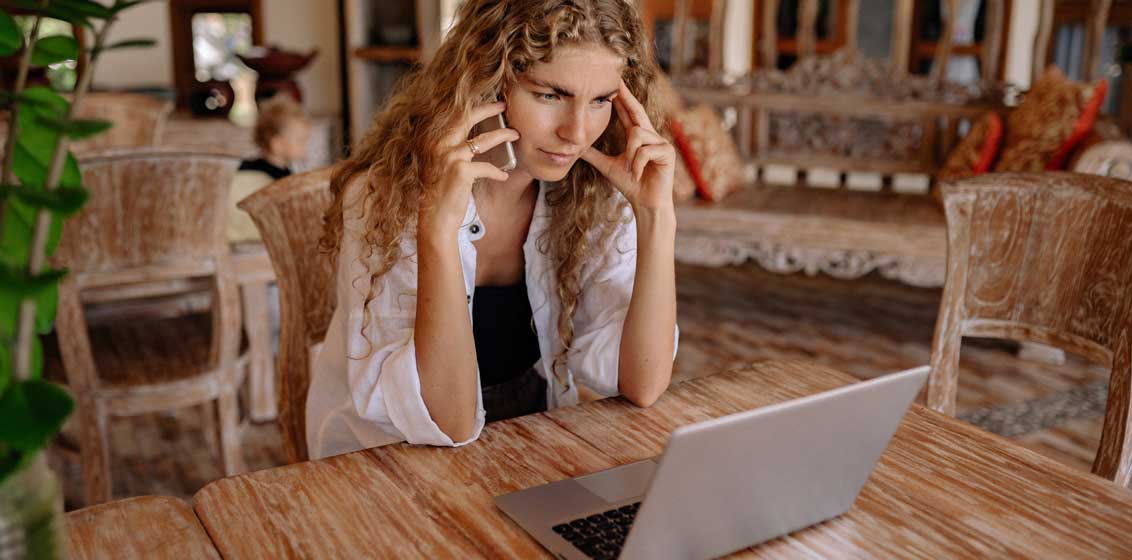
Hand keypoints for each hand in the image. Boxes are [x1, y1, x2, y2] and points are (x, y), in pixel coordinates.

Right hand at [420, 101, 518, 234]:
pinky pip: (487, 167)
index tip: (489, 104)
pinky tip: (503, 176)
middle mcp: (439, 144)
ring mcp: (449, 157)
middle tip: (504, 105)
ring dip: (503, 135)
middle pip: (467, 118)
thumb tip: (476, 140)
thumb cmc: (440, 194)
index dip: (474, 108)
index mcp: (434, 141)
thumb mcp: (442, 166)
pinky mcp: (461, 171)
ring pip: (483, 140)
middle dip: (488, 109)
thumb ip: (453, 150)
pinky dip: (498, 172)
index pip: (456, 117)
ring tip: (515, 134)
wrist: (435, 219)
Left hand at [580, 81, 675, 213]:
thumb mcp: (608, 166)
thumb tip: (576, 147)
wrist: (646, 203)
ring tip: (631, 170)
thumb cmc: (631, 185)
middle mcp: (652, 136)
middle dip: (626, 96)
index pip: (629, 113)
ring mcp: (661, 143)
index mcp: (639, 137)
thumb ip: (594, 155)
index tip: (613, 83)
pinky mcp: (667, 152)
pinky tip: (639, 175)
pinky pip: (645, 150)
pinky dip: (638, 164)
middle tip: (616, 80)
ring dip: (630, 155)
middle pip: (637, 111)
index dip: (621, 98)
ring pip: (637, 135)